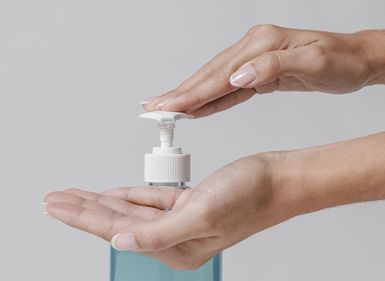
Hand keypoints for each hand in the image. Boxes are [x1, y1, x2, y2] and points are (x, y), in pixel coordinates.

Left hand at [43, 153, 290, 269]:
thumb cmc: (251, 196)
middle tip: (55, 200)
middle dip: (84, 210)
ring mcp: (183, 221)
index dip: (83, 217)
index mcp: (177, 247)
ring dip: (103, 201)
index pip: (118, 231)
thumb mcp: (201, 213)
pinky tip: (113, 193)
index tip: (57, 206)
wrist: (278, 180)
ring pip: (132, 211)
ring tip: (75, 196)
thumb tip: (119, 241)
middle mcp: (177, 238)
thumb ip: (158, 232)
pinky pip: (152, 202)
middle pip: (119, 222)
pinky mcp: (190, 204)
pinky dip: (131, 196)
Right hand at [142, 25, 378, 116]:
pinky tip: (200, 107)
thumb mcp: (315, 63)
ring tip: (168, 108)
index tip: (169, 106)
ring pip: (216, 81)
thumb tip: (238, 76)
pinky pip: (231, 88)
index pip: (221, 74)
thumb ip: (274, 67)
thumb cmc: (342, 61)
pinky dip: (213, 98)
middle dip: (181, 94)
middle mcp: (254, 47)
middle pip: (210, 75)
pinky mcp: (261, 71)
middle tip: (153, 109)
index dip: (193, 92)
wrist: (358, 59)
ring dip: (191, 96)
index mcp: (262, 43)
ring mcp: (256, 58)